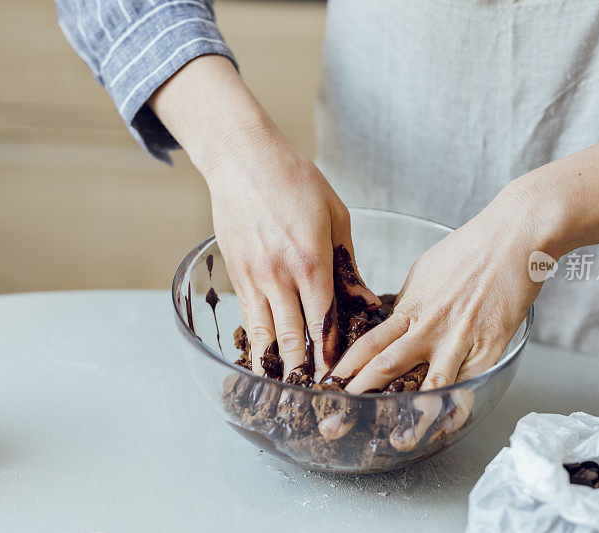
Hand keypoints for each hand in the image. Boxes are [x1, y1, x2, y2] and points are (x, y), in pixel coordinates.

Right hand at [150, 55, 378, 382]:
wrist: (243, 159)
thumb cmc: (296, 181)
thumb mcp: (336, 217)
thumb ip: (347, 263)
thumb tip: (363, 299)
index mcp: (311, 261)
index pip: (325, 321)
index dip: (333, 353)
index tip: (341, 376)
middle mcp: (280, 274)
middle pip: (295, 336)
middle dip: (306, 370)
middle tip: (316, 396)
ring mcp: (254, 276)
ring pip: (267, 332)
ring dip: (279, 364)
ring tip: (289, 390)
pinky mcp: (235, 273)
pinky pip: (249, 315)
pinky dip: (257, 341)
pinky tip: (264, 358)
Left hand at [319, 137, 598, 448]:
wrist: (513, 238)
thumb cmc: (469, 250)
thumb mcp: (424, 273)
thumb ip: (408, 303)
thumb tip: (394, 321)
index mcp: (410, 308)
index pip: (368, 344)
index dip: (344, 368)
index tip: (326, 385)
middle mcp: (429, 328)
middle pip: (386, 368)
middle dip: (357, 397)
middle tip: (335, 421)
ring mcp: (460, 340)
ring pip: (430, 386)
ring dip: (411, 417)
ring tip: (396, 439)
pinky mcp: (490, 347)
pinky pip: (471, 385)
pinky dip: (458, 409)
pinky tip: (447, 427)